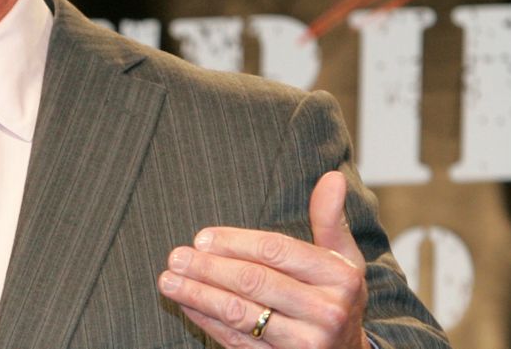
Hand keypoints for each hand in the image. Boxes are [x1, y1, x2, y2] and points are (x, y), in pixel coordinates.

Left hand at [156, 171, 369, 347]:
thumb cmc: (336, 295)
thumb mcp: (342, 259)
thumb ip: (330, 219)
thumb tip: (331, 177)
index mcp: (340, 277)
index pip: (276, 251)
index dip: (234, 242)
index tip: (202, 238)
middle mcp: (327, 311)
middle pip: (253, 281)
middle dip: (208, 268)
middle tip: (176, 257)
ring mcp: (306, 343)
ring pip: (239, 313)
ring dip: (197, 294)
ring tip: (168, 280)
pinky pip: (237, 340)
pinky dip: (206, 320)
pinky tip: (186, 304)